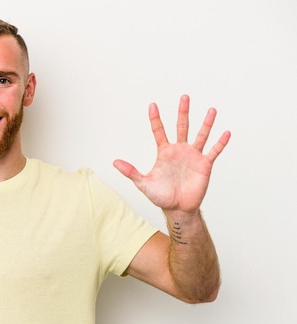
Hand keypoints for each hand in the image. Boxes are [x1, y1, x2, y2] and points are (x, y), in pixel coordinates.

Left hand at [113, 95, 229, 213]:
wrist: (178, 208)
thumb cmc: (161, 196)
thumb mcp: (143, 183)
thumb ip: (130, 171)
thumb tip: (114, 163)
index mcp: (164, 152)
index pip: (159, 131)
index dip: (155, 118)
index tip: (152, 105)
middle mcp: (179, 150)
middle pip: (181, 127)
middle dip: (183, 112)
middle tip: (184, 97)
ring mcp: (193, 156)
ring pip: (201, 135)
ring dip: (206, 123)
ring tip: (212, 110)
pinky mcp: (204, 165)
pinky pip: (214, 151)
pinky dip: (220, 143)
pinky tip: (226, 133)